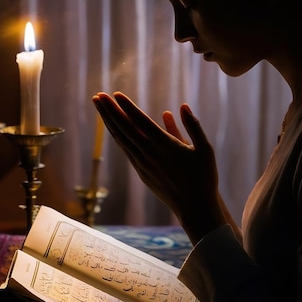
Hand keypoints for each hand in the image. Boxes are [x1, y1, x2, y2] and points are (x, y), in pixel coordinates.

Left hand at [92, 92, 226, 243]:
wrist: (195, 208)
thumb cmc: (204, 177)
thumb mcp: (204, 149)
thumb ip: (193, 126)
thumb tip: (183, 106)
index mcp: (165, 145)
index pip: (141, 122)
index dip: (127, 107)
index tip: (115, 94)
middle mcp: (150, 154)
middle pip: (125, 129)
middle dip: (110, 111)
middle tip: (97, 96)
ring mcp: (143, 164)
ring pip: (122, 139)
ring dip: (109, 122)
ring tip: (99, 108)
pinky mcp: (142, 173)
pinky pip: (126, 150)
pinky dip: (118, 137)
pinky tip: (113, 129)